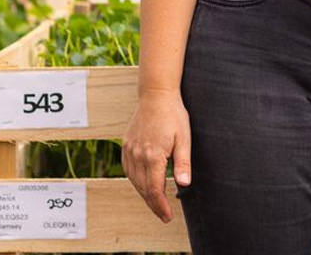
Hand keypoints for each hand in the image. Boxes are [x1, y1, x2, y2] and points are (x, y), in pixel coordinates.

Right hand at [122, 91, 191, 222]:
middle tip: (164, 215)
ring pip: (134, 181)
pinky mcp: (126, 145)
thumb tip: (184, 184)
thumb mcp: (184, 138)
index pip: (154, 190)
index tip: (167, 216)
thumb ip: (183, 162)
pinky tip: (143, 184)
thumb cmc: (173, 115)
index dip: (161, 206)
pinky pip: (128, 170)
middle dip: (154, 204)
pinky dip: (135, 180)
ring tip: (156, 202)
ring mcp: (129, 150)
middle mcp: (138, 155)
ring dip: (144, 194)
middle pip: (143, 189)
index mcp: (153, 155)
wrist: (156, 95)